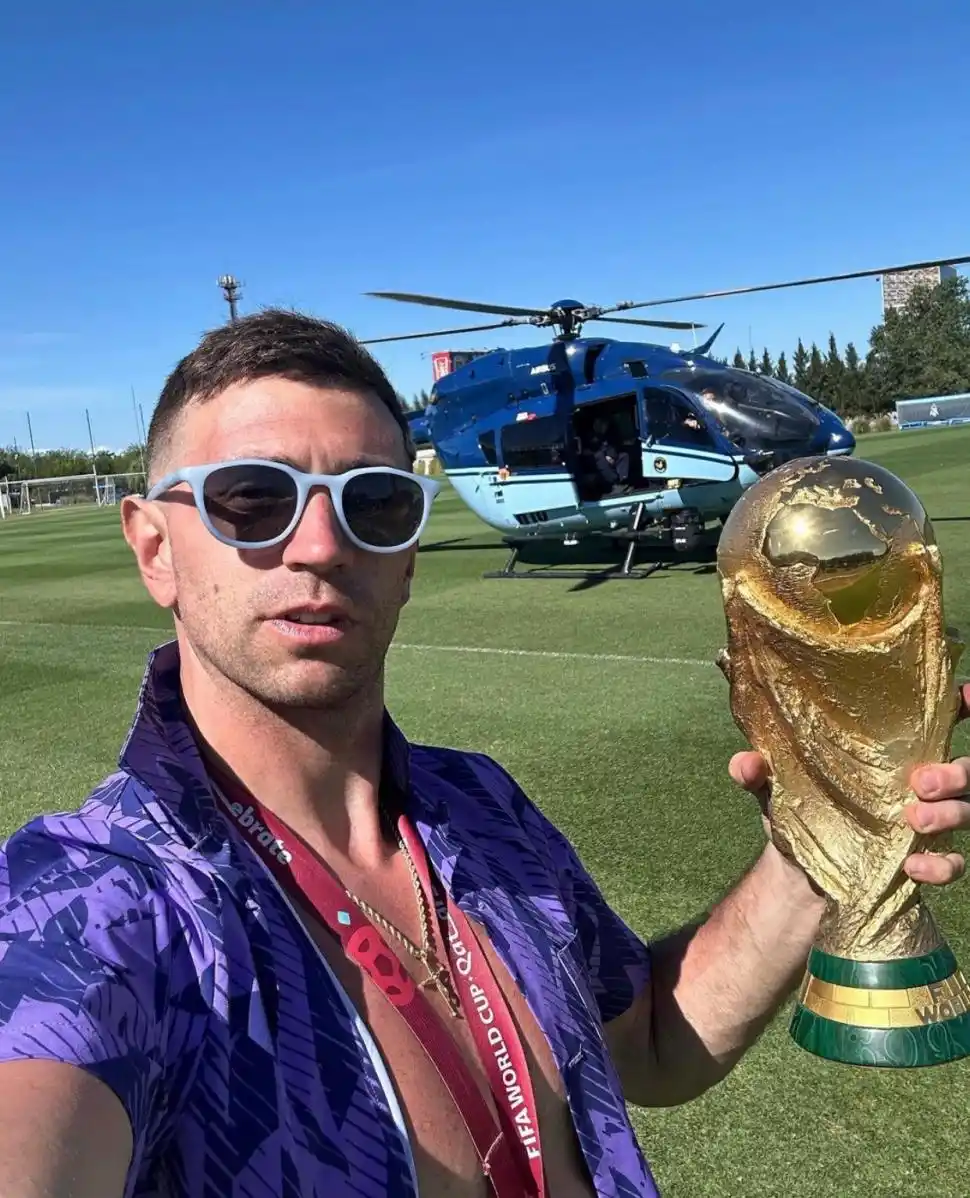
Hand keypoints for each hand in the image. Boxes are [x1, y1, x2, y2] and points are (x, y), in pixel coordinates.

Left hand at [729, 682, 969, 886]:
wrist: (795, 870)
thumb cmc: (796, 809)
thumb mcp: (774, 787)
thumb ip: (760, 771)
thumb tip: (746, 763)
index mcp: (890, 753)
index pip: (938, 721)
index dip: (962, 704)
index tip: (967, 695)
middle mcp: (916, 783)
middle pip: (966, 769)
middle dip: (956, 772)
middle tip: (920, 782)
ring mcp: (925, 822)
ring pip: (968, 810)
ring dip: (951, 814)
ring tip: (912, 819)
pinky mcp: (922, 860)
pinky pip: (953, 863)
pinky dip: (941, 866)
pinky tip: (912, 867)